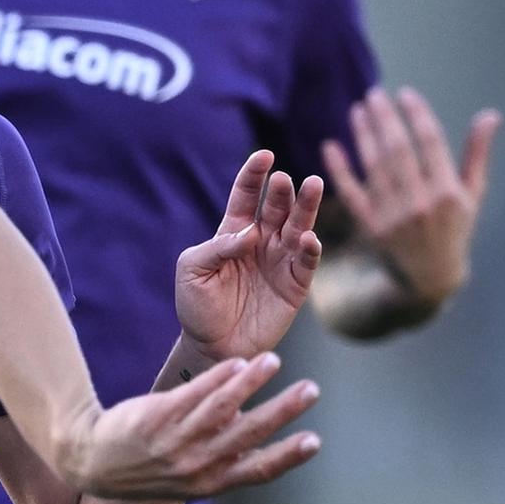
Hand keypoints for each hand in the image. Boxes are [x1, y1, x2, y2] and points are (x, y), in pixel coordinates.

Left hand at [56, 352, 320, 500]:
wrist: (93, 461)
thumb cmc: (151, 466)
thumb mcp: (189, 477)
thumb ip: (225, 460)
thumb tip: (266, 440)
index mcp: (209, 484)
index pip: (257, 471)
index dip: (287, 457)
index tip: (315, 441)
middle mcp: (196, 465)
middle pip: (247, 434)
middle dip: (282, 411)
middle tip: (311, 389)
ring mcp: (176, 440)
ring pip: (222, 408)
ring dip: (252, 383)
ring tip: (274, 360)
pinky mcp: (158, 415)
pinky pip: (193, 392)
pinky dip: (218, 376)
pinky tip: (239, 360)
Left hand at [173, 152, 327, 361]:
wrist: (212, 346)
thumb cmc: (197, 307)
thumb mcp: (192, 271)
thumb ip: (216, 248)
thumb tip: (249, 235)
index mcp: (234, 231)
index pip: (246, 195)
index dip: (255, 174)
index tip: (264, 156)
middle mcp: (262, 240)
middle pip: (278, 207)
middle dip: (283, 191)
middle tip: (286, 179)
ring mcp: (281, 260)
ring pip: (299, 226)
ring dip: (306, 207)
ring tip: (313, 186)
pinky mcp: (295, 285)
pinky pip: (307, 262)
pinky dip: (311, 249)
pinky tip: (309, 239)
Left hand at [321, 86, 497, 330]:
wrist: (431, 277)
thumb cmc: (455, 228)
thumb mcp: (473, 194)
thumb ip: (478, 153)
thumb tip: (491, 115)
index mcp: (448, 192)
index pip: (431, 142)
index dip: (416, 114)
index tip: (405, 93)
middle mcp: (420, 203)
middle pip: (398, 150)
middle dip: (385, 118)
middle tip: (374, 93)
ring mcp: (393, 217)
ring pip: (374, 167)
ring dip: (363, 135)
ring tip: (358, 110)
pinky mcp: (371, 228)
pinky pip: (351, 193)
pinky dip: (339, 170)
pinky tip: (330, 146)